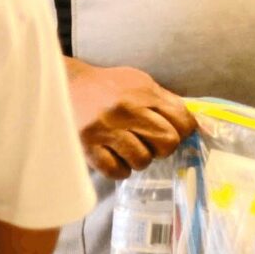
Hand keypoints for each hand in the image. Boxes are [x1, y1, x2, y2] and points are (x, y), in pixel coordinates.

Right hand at [67, 59, 196, 179]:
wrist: (64, 84)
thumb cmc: (106, 86)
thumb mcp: (138, 82)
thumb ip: (164, 100)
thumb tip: (191, 124)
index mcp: (142, 91)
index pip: (182, 120)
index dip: (183, 130)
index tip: (173, 131)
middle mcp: (125, 110)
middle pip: (167, 142)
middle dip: (162, 146)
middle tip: (149, 141)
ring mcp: (106, 129)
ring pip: (143, 160)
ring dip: (139, 158)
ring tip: (129, 148)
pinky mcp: (88, 146)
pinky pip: (117, 171)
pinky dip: (120, 169)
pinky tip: (115, 157)